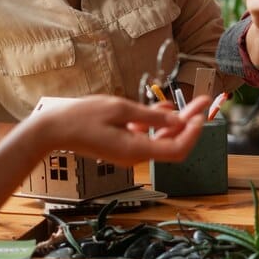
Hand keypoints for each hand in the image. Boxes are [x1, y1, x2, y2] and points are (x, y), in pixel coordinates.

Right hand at [37, 94, 211, 165]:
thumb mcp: (121, 110)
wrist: (54, 129)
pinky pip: (147, 137)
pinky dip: (157, 124)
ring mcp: (129, 152)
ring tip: (190, 102)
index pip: (177, 149)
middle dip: (190, 123)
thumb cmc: (83, 117)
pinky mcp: (122, 146)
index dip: (193, 133)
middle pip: (173, 143)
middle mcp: (136, 156)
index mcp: (136, 150)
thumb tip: (178, 121)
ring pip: (162, 140)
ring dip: (176, 122)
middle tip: (204, 102)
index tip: (200, 114)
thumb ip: (151, 117)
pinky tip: (164, 108)